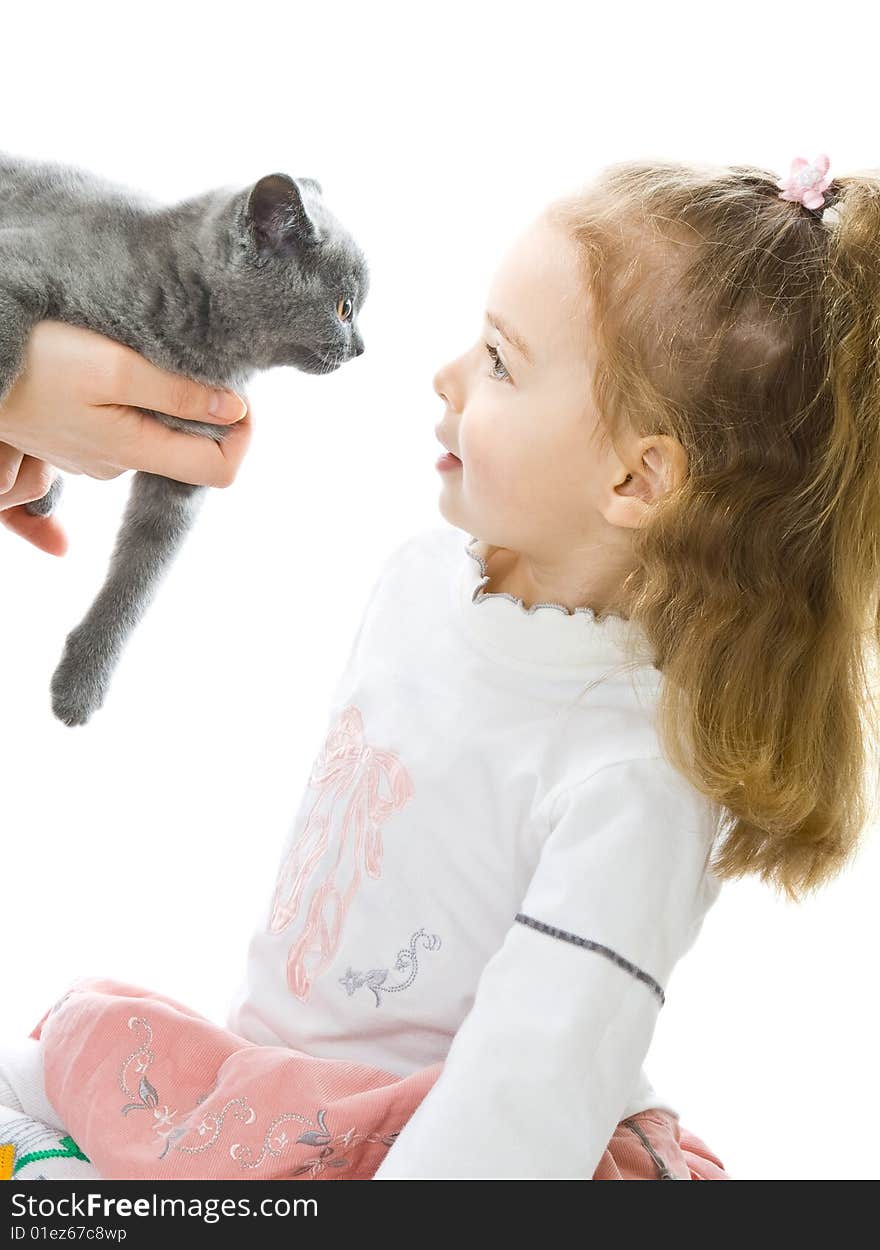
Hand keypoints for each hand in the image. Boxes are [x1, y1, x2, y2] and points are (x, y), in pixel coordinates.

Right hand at [0, 320, 253, 554]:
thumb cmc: (34, 358)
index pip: (220, 470)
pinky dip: (138, 402)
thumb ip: (177, 393)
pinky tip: (121, 370)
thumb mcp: (113, 367)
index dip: (243, 436)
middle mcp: (119, 464)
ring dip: (170, 402)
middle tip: (200, 363)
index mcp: (135, 451)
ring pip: (158, 435)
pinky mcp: (77, 438)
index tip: (240, 394)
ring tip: (154, 359)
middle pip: (192, 451)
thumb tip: (236, 410)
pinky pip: (126, 428)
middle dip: (208, 411)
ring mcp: (96, 455)